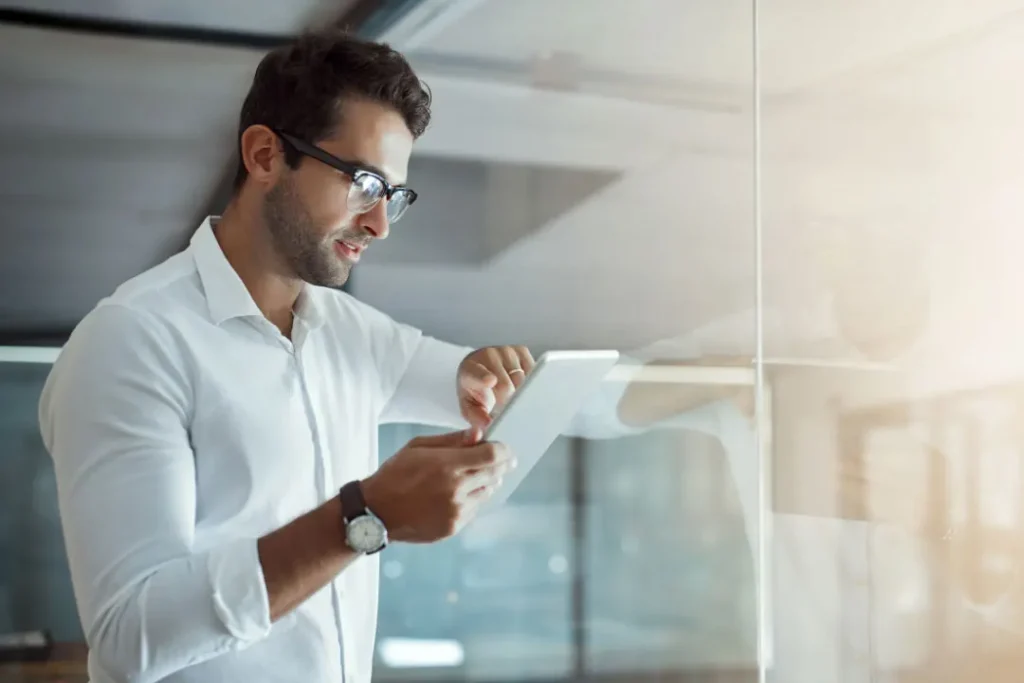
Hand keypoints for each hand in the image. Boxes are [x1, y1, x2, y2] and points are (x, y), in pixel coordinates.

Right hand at [360, 429, 514, 542]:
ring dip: (485, 483)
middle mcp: (456, 490)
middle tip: (501, 461)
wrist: (376, 512)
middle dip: (500, 465)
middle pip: (494, 474)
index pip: (492, 456)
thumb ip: (451, 441)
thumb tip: (478, 434)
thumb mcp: (418, 447)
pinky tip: (456, 495)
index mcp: (447, 466)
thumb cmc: (395, 475)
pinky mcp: (453, 527)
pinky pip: (474, 510)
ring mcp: (456, 512)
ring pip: (487, 493)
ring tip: (471, 478)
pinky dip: (472, 500)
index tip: (505, 449)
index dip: (503, 450)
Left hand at [458, 345, 535, 428]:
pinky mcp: (521, 350)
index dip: (483, 378)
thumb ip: (476, 418)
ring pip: (522, 380)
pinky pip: (533, 371)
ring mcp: (505, 350)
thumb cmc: (475, 393)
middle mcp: (486, 355)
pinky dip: (528, 383)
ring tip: (508, 394)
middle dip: (507, 401)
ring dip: (519, 392)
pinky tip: (519, 385)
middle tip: (501, 404)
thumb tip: (488, 426)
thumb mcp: (470, 409)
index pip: (476, 374)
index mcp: (468, 370)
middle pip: (506, 386)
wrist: (480, 375)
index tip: (490, 381)